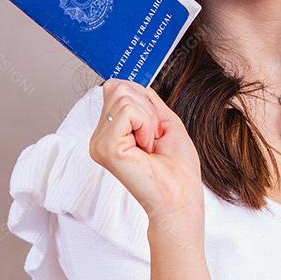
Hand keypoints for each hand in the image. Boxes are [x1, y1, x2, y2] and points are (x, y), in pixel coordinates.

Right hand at [88, 78, 204, 222]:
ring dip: (148, 117)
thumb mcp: (165, 122)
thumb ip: (147, 101)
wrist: (181, 196)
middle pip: (117, 87)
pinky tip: (146, 147)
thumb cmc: (178, 168)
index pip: (116, 89)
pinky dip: (146, 124)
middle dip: (146, 107)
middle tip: (154, 137)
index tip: (155, 129)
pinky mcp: (105, 147)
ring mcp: (99, 143)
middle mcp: (100, 137)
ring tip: (150, 144)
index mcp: (111, 132)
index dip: (143, 100)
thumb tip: (133, 83)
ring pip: (122, 96)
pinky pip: (126, 111)